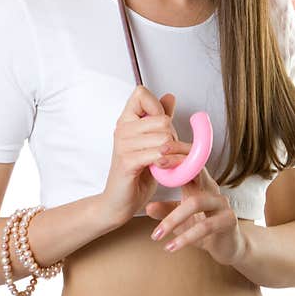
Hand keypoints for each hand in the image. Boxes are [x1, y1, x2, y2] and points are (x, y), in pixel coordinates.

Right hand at [99, 86, 179, 227]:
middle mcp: (122, 128)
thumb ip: (160, 118)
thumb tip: (170, 96)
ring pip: (164, 138)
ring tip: (170, 163)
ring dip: (175, 153)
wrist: (119, 202)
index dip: (157, 107)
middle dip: (173, 136)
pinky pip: (158, 155)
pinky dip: (169, 163)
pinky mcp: (127, 161)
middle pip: (162, 119)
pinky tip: (166, 169)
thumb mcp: (151, 141)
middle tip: (168, 151)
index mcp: (126, 120)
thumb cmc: (136, 173)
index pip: (141, 93)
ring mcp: (123, 144)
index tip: (160, 126)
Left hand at [145, 140, 246, 266]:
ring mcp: (222, 203)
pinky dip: (186, 238)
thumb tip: (146, 207)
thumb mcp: (181, 219)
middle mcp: (212, 189)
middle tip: (155, 165)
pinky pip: (205, 226)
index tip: (157, 151)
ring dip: (172, 219)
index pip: (190, 161)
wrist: (228, 247)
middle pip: (196, 170)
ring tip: (156, 235)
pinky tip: (170, 247)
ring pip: (195, 202)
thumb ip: (166, 210)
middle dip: (176, 165)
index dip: (176, 152)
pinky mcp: (229, 220)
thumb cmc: (203, 228)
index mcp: (200, 184)